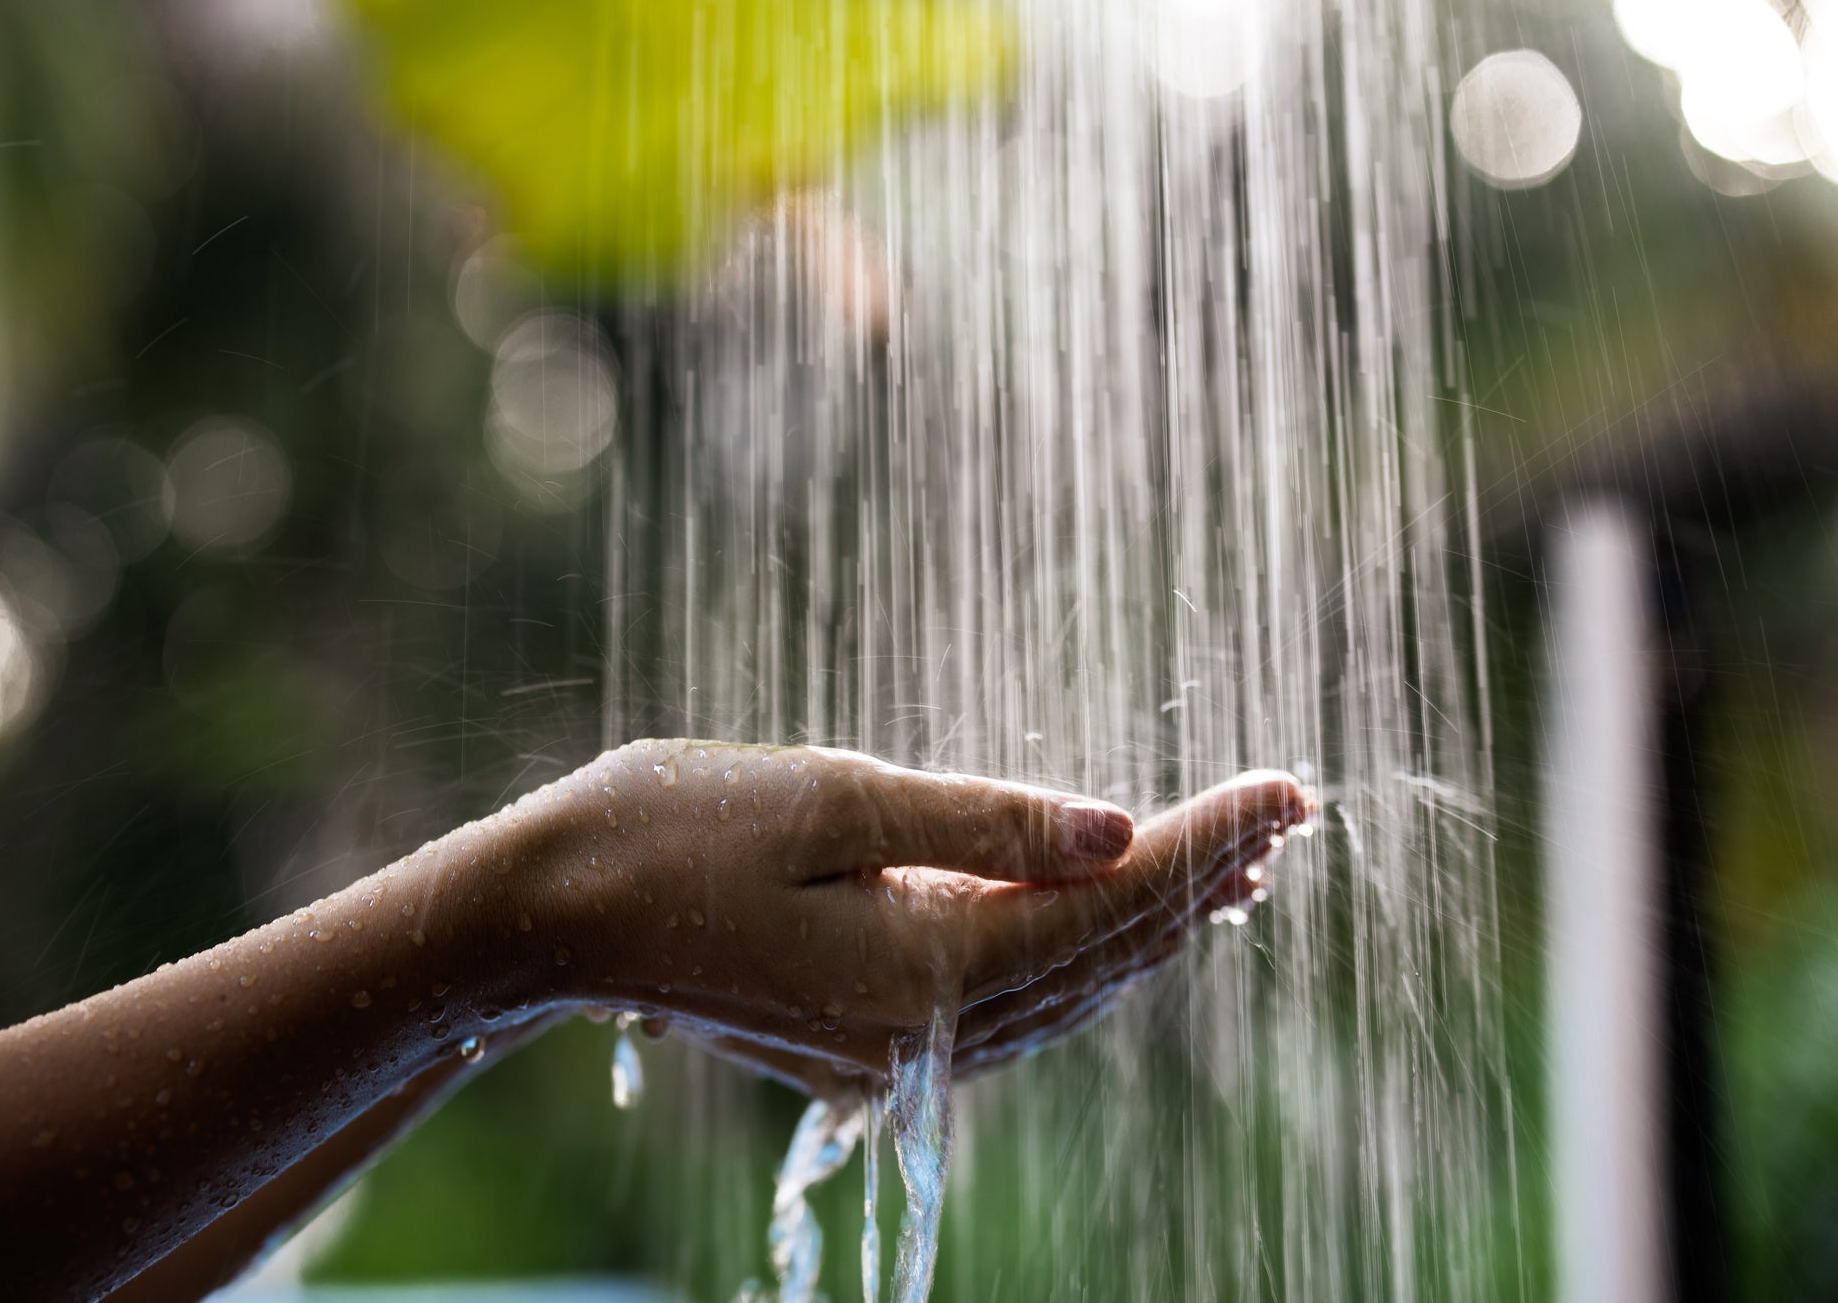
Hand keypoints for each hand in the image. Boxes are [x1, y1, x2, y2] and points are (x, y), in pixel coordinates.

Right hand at [513, 743, 1311, 1094]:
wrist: (546, 913)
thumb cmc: (670, 830)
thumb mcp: (833, 799)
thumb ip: (986, 823)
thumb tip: (1123, 830)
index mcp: (920, 971)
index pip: (1110, 905)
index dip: (1210, 842)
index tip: (1291, 787)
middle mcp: (918, 1035)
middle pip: (1102, 961)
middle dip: (1203, 883)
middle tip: (1291, 815)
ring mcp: (887, 1051)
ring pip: (1062, 993)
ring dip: (1150, 928)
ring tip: (1236, 867)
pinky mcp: (859, 1041)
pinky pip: (1004, 1004)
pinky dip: (1073, 955)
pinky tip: (1106, 913)